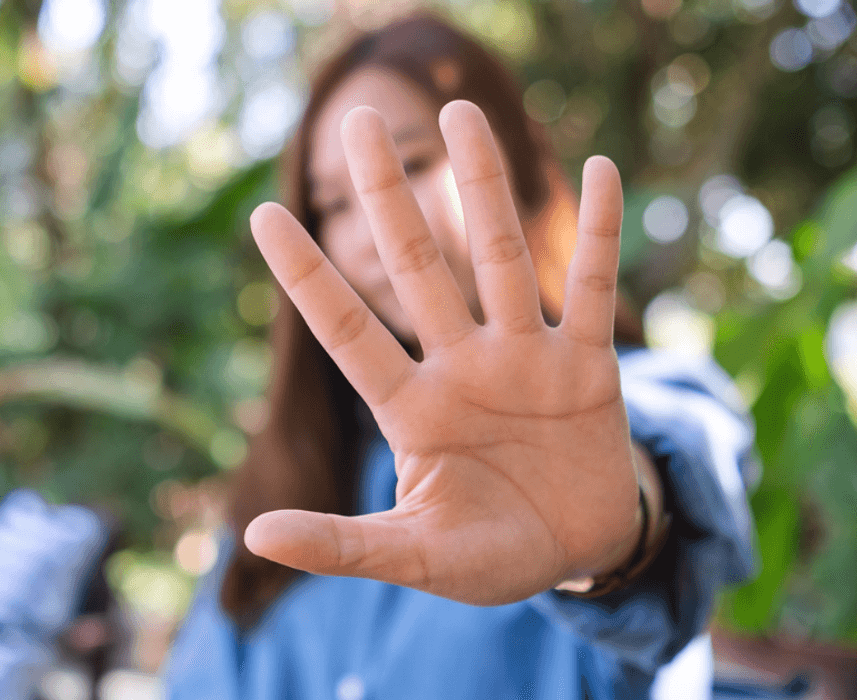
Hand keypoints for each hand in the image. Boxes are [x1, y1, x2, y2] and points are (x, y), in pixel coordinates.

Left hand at [245, 101, 640, 605]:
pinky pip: (592, 288)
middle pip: (417, 266)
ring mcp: (523, 357)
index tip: (263, 216)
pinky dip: (599, 233)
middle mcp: (461, 366)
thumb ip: (344, 544)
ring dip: (480, 185)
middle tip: (357, 119)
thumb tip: (254, 536)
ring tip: (459, 110)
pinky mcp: (587, 365)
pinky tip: (603, 169)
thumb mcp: (415, 556)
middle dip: (389, 195)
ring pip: (497, 257)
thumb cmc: (487, 555)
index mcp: (411, 409)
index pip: (348, 331)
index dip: (307, 277)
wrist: (575, 553)